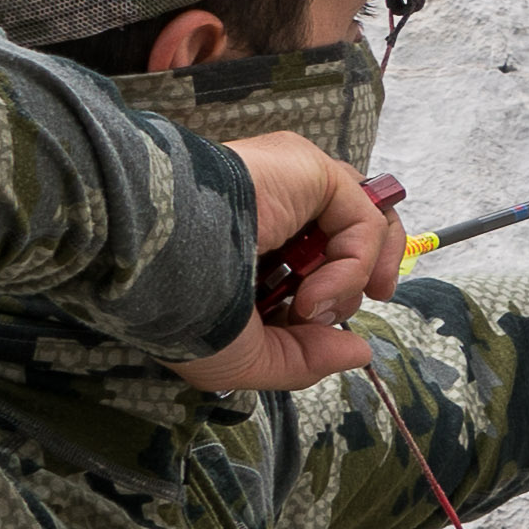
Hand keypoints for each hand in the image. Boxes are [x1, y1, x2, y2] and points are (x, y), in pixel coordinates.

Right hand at [176, 138, 406, 394]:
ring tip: (321, 308)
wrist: (164, 262)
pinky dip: (353, 265)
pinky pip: (362, 219)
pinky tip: (313, 294)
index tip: (316, 328)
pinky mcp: (312, 169)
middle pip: (347, 239)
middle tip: (319, 317)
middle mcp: (274, 211)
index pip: (312, 267)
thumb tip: (361, 353)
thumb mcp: (246, 358)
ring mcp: (293, 187)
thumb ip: (305, 359)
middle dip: (347, 292)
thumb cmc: (186, 311)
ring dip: (357, 279)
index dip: (328, 300)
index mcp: (249, 247)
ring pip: (365, 224)